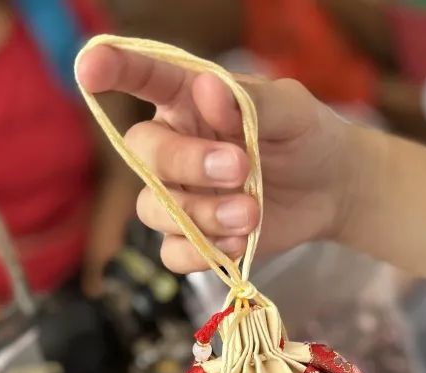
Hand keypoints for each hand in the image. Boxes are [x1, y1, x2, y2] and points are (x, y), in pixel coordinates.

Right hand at [76, 45, 357, 273]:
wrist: (333, 189)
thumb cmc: (306, 135)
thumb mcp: (291, 109)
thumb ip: (250, 101)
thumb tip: (207, 86)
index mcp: (187, 100)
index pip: (144, 78)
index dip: (114, 70)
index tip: (91, 66)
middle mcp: (173, 146)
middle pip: (144, 155)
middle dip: (187, 163)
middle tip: (241, 167)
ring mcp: (180, 195)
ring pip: (154, 209)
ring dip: (200, 215)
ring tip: (251, 212)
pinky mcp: (195, 238)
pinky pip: (172, 253)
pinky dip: (201, 252)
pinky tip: (240, 242)